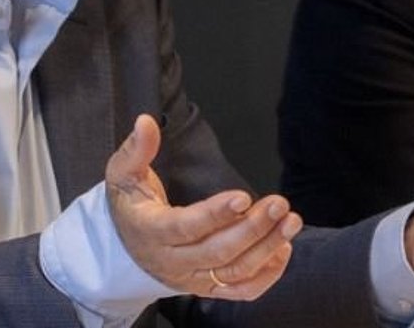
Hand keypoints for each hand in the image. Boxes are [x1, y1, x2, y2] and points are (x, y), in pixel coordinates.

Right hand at [105, 114, 301, 299]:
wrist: (125, 247)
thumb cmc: (129, 205)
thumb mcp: (122, 174)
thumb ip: (136, 149)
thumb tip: (146, 122)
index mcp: (150, 231)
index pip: (184, 227)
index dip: (215, 215)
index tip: (244, 197)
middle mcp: (172, 261)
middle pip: (217, 252)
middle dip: (252, 229)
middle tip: (280, 204)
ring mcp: (191, 278)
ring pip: (233, 271)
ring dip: (267, 248)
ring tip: (291, 222)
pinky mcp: (207, 288)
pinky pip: (241, 291)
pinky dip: (266, 276)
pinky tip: (283, 248)